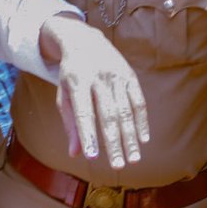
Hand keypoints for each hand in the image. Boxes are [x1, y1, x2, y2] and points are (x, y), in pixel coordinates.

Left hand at [39, 14, 149, 168]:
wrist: (84, 41)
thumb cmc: (70, 75)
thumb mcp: (63, 95)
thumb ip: (70, 124)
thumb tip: (76, 153)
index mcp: (77, 82)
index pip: (83, 113)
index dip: (88, 134)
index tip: (92, 157)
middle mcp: (98, 78)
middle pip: (108, 115)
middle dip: (114, 142)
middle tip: (119, 166)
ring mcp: (116, 76)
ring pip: (126, 111)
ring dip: (131, 137)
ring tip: (133, 159)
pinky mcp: (130, 76)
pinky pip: (138, 102)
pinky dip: (142, 121)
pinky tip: (143, 140)